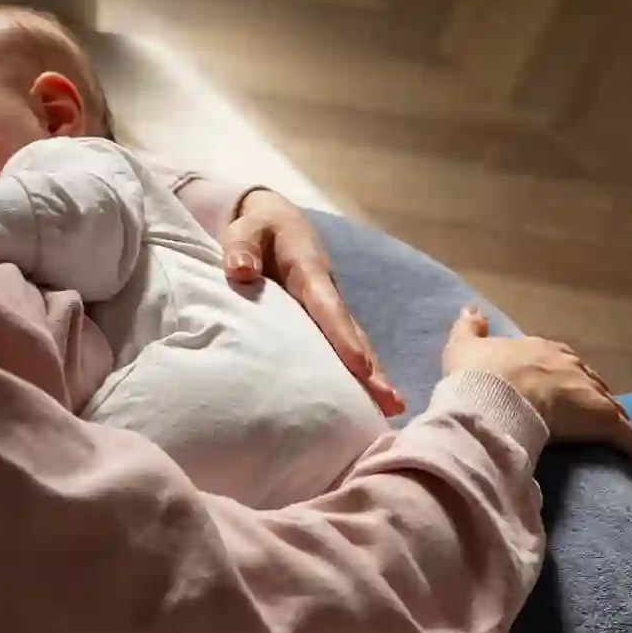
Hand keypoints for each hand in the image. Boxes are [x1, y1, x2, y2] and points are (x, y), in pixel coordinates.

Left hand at [222, 189, 403, 415]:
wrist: (273, 222)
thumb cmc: (257, 229)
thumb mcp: (245, 230)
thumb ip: (242, 247)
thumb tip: (240, 270)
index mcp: (310, 272)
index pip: (328, 308)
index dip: (344, 337)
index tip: (360, 367)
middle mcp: (326, 295)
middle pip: (352, 334)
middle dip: (371, 369)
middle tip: (391, 401)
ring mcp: (327, 311)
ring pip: (353, 344)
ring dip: (370, 376)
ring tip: (390, 409)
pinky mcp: (321, 323)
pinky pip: (340, 348)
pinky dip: (354, 374)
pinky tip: (362, 403)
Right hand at [441, 308, 631, 474]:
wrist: (495, 394)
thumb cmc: (479, 374)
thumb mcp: (463, 347)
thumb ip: (469, 328)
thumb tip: (471, 309)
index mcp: (542, 350)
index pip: (562, 362)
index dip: (562, 379)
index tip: (558, 395)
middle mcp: (572, 365)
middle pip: (590, 383)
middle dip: (590, 401)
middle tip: (582, 423)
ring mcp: (591, 391)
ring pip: (612, 408)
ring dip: (612, 424)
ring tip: (609, 446)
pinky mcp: (605, 420)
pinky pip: (628, 439)